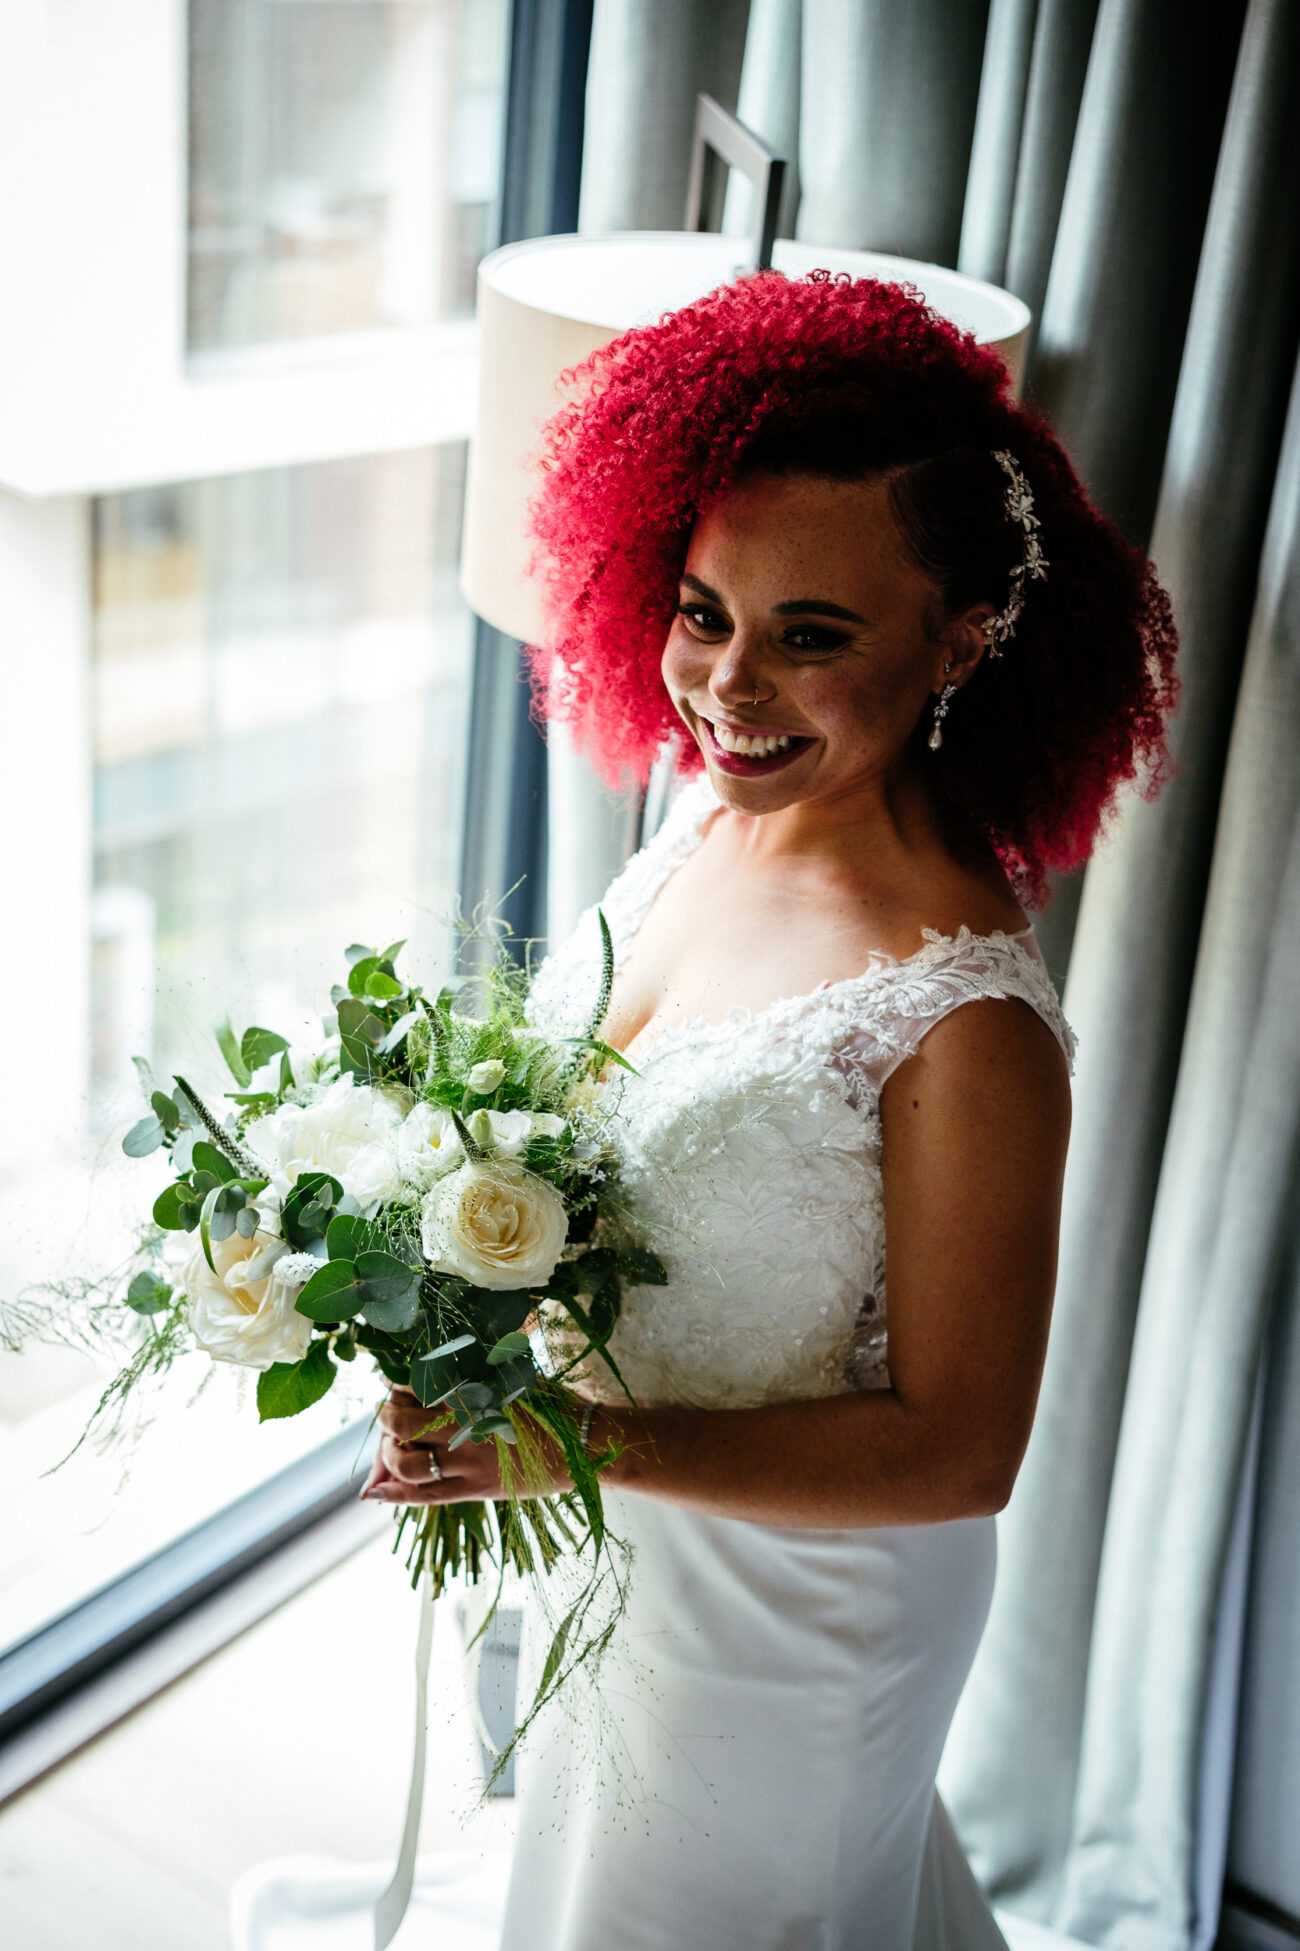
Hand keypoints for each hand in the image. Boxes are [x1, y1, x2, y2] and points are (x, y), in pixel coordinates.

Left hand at [359, 1387, 568, 1504]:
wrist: (583, 1443)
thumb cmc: (552, 1404)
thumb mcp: (513, 1377)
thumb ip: (477, 1372)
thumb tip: (441, 1369)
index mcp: (474, 1394)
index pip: (417, 1387)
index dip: (398, 1388)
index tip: (395, 1387)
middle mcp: (465, 1428)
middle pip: (402, 1423)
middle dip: (387, 1417)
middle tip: (387, 1413)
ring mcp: (468, 1463)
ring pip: (407, 1463)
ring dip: (389, 1454)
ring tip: (393, 1446)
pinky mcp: (475, 1490)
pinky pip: (426, 1496)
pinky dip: (396, 1494)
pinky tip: (374, 1492)